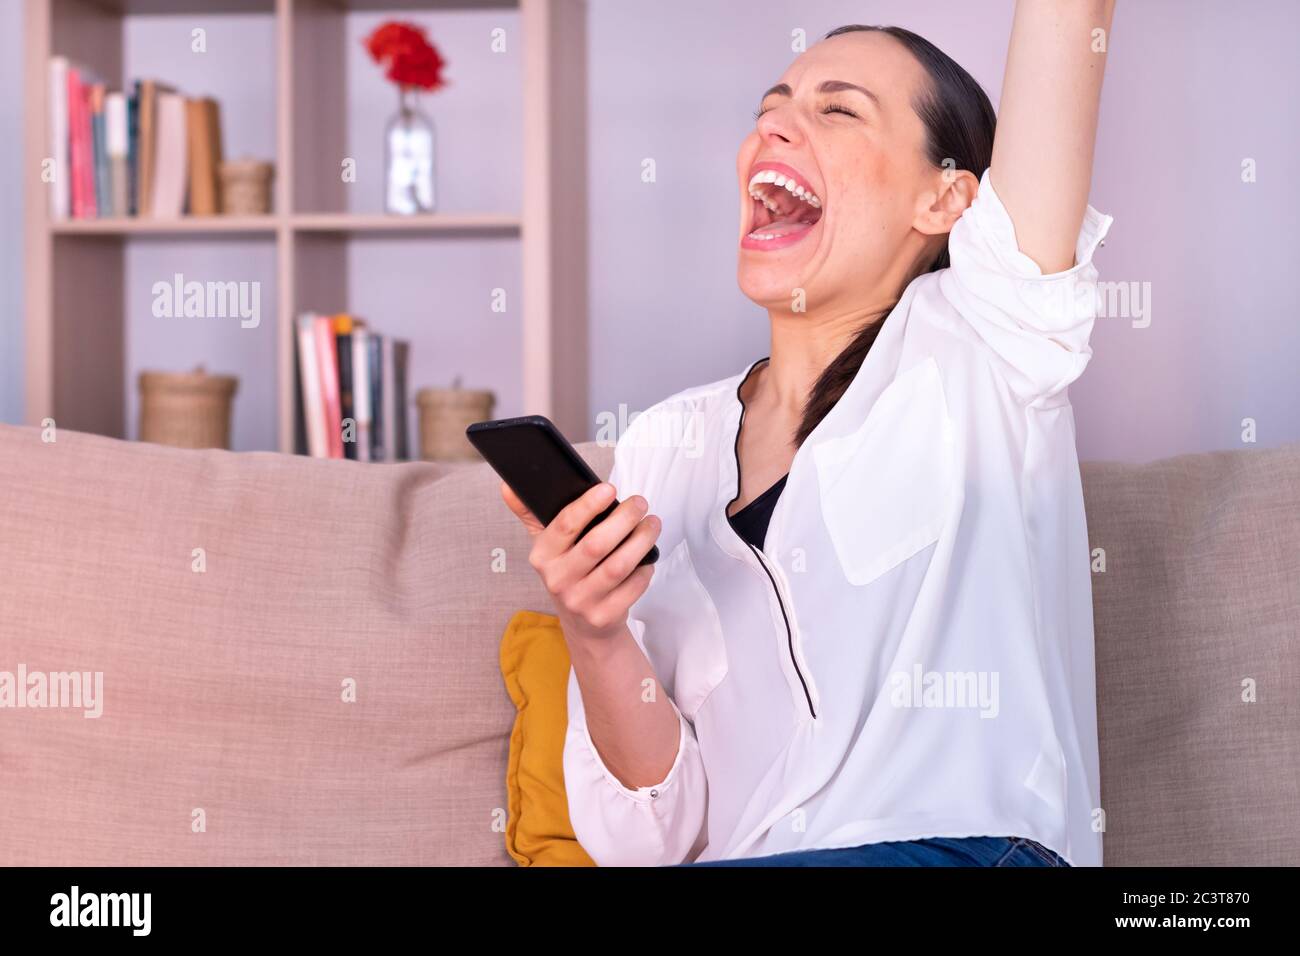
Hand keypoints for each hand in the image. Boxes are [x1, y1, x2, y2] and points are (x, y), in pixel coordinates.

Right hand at [501, 481, 660, 642]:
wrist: (582, 623)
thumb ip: (530, 513)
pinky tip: (648, 557)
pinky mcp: (603, 617)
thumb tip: (508, 485)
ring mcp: (581, 601)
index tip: (609, 488)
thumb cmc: (568, 572)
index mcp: (542, 557)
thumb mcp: (547, 544)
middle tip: (640, 504)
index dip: (588, 505)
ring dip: (641, 541)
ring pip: (618, 566)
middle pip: (596, 545)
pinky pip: (632, 587)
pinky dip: (645, 569)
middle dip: (623, 519)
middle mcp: (557, 580)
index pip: (564, 526)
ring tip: (652, 524)